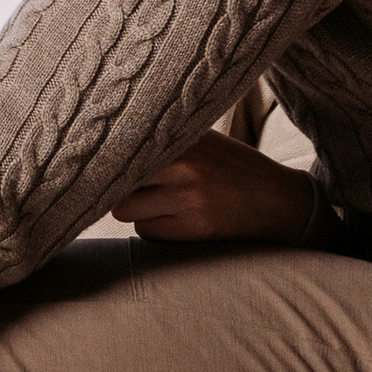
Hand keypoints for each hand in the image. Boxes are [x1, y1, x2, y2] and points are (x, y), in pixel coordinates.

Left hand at [117, 132, 323, 250]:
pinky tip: (171, 219)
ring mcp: (189, 200)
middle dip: (117, 184)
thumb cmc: (235, 166)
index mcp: (186, 138)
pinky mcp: (195, 231)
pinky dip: (152, 228)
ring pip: (127, 210)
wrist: (281, 200)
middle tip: (127, 184)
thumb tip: (114, 138)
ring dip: (134, 209)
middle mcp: (185, 167)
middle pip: (118, 179)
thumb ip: (167, 138)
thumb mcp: (205, 139)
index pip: (126, 145)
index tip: (90, 158)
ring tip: (153, 202)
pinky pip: (148, 232)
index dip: (106, 155)